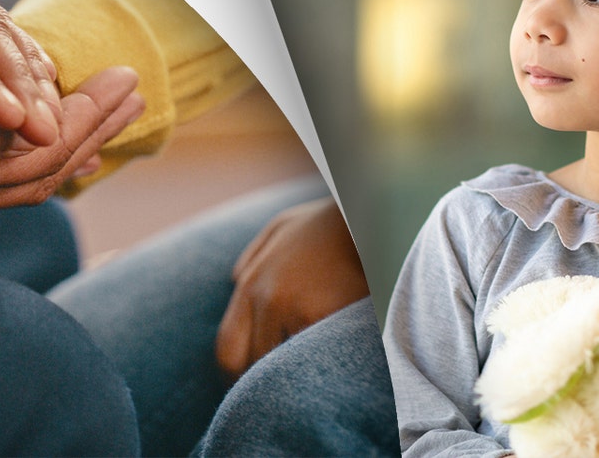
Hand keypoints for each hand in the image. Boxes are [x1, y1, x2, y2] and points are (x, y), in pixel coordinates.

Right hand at [0, 54, 142, 220]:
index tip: (130, 79)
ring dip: (72, 143)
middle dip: (96, 127)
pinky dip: (29, 158)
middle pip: (46, 165)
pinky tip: (37, 145)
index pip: (45, 144)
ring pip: (23, 175)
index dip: (92, 111)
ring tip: (107, 119)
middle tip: (136, 92)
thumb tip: (34, 137)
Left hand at [215, 196, 370, 380]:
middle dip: (263, 381)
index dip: (236, 375)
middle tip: (281, 387)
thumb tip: (235, 282)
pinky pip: (317, 357)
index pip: (227, 350)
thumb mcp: (282, 227)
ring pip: (285, 366)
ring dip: (295, 372)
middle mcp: (269, 299)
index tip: (251, 384)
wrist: (370, 210)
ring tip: (311, 371)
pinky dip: (324, 362)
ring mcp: (299, 309)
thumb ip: (252, 257)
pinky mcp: (330, 317)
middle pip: (250, 366)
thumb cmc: (328, 224)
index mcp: (252, 283)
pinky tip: (335, 359)